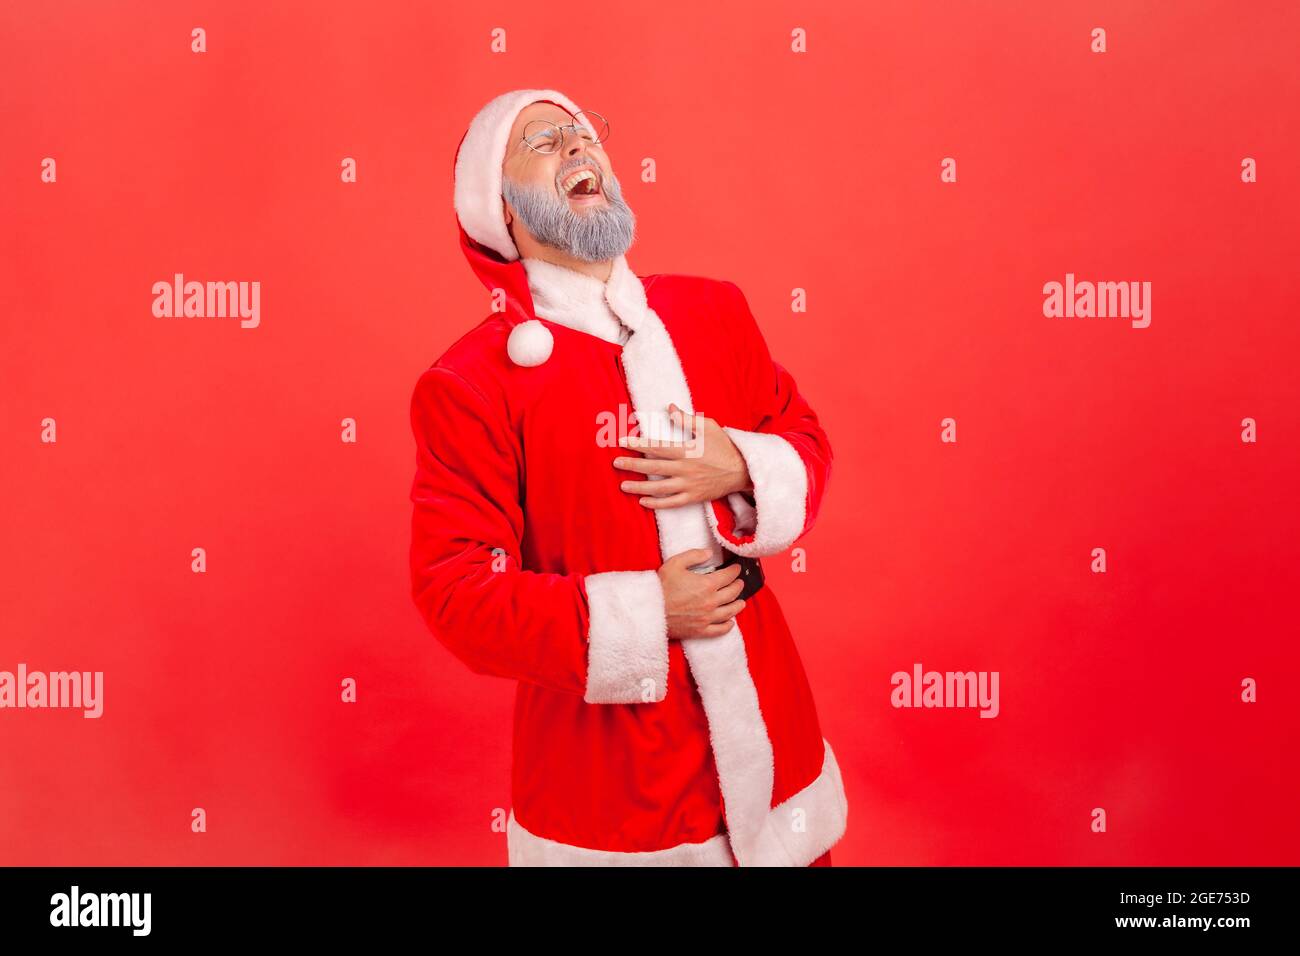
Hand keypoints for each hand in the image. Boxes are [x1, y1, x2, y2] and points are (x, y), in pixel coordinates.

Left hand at [612, 403, 751, 509]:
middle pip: (653, 467)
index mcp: (687, 450)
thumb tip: (670, 407)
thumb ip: (687, 419)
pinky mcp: (694, 497)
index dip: (638, 444)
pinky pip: (672, 503)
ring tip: (623, 485)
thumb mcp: (708, 427)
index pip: (657, 446)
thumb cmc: (725, 446)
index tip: (622, 441)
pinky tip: (643, 502)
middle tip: (615, 462)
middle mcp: (685, 469)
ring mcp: (689, 485)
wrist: (743, 470)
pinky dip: (657, 504)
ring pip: (659, 487)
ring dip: (639, 487)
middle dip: (632, 464)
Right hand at [657, 548, 745, 638]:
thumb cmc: (661, 587)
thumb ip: (694, 555)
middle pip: (732, 593)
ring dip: (738, 605)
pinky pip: (720, 630)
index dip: (735, 571)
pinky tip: (730, 623)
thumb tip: (709, 553)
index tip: (736, 569)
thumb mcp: (675, 563)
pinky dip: (728, 626)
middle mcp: (711, 602)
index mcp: (707, 584)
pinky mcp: (701, 630)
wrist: (650, 610)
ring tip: (741, 602)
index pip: (728, 576)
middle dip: (738, 586)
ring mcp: (707, 618)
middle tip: (740, 582)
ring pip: (730, 611)